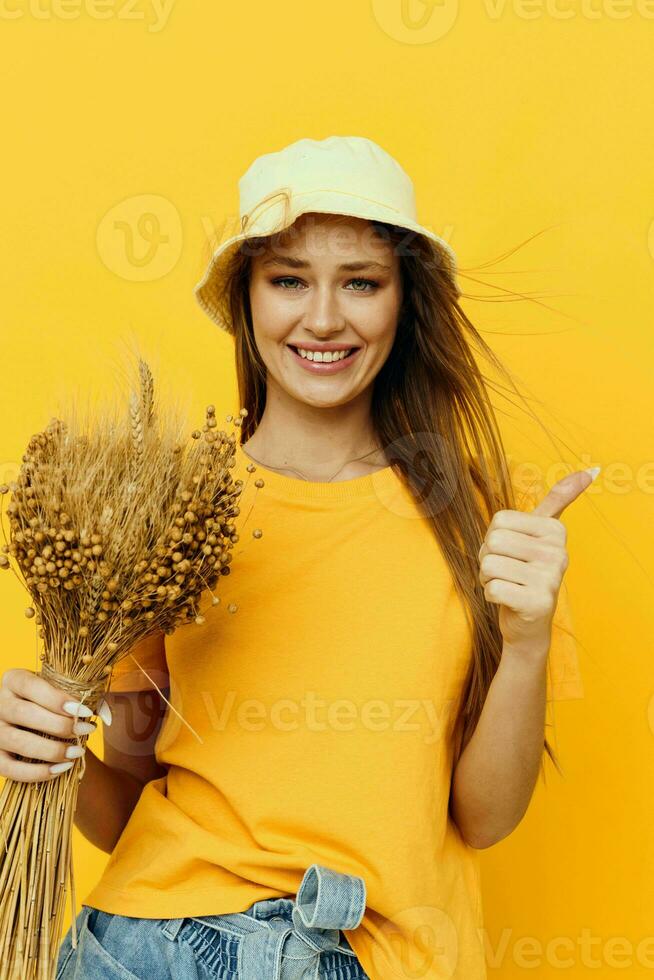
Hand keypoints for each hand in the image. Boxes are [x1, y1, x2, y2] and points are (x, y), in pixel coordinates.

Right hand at [0, 668, 110, 782]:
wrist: (24, 719)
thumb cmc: (47, 702)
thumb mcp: (59, 690)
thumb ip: (84, 697)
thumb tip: (108, 716)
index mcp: (13, 680)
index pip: (31, 686)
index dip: (58, 699)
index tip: (84, 710)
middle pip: (25, 714)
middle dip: (60, 725)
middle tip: (86, 730)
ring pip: (19, 743)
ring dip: (52, 750)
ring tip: (77, 752)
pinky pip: (11, 769)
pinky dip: (37, 773)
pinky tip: (61, 769)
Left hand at [477, 468, 598, 654]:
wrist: (528, 622)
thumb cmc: (526, 570)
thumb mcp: (541, 532)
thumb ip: (559, 500)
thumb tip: (591, 470)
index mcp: (555, 530)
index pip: (499, 521)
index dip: (494, 539)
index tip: (512, 553)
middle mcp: (558, 552)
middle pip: (492, 542)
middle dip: (488, 559)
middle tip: (507, 572)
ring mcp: (550, 578)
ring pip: (489, 565)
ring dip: (488, 579)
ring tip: (508, 585)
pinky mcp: (537, 602)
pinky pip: (492, 589)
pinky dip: (491, 596)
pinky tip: (509, 601)